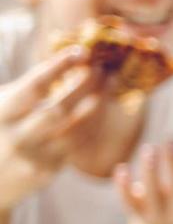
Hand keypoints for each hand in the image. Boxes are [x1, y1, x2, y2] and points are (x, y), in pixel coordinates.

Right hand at [0, 47, 107, 210]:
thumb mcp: (0, 106)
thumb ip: (24, 91)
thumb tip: (66, 61)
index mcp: (1, 114)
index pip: (33, 86)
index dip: (58, 67)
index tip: (80, 51)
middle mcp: (15, 136)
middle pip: (59, 108)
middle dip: (84, 86)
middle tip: (100, 68)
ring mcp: (32, 157)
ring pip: (74, 129)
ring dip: (96, 104)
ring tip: (109, 83)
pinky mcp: (45, 172)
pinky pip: (76, 145)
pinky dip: (90, 124)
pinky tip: (100, 107)